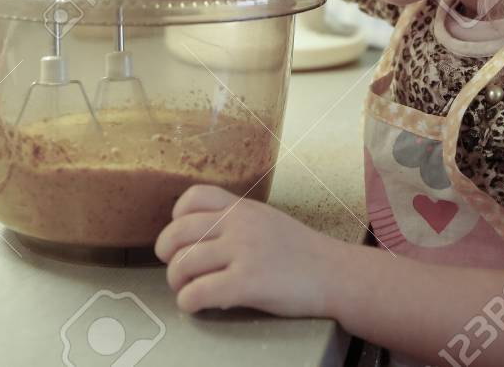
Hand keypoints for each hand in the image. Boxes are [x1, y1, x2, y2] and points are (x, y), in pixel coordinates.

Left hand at [155, 184, 344, 316]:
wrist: (337, 274)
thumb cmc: (305, 253)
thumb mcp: (268, 221)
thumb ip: (237, 221)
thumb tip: (202, 237)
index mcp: (243, 208)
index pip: (192, 198)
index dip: (176, 218)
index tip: (180, 236)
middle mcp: (239, 225)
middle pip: (178, 232)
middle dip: (167, 254)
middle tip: (174, 268)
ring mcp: (243, 252)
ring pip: (183, 264)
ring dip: (176, 282)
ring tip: (186, 290)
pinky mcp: (246, 283)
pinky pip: (197, 293)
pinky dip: (188, 302)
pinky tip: (196, 305)